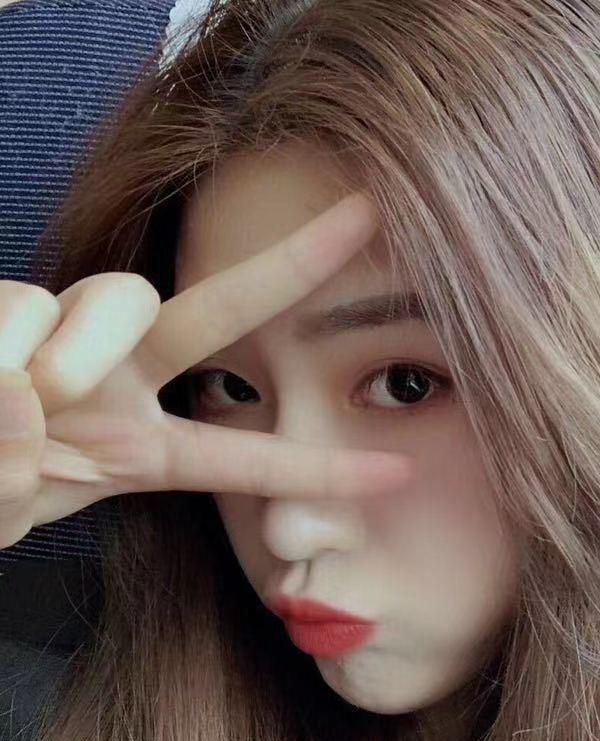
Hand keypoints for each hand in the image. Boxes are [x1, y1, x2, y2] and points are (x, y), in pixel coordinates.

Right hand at [0, 193, 414, 549]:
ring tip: (27, 401)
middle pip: (221, 311)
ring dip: (76, 353)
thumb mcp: (12, 506)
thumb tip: (28, 395)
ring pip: (122, 299)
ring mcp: (72, 338)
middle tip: (368, 213)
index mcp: (146, 450)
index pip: (248, 457)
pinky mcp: (14, 309)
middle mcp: (121, 382)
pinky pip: (28, 307)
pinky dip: (6, 344)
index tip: (399, 471)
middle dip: (294, 266)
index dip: (321, 472)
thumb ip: (19, 482)